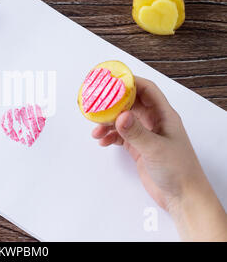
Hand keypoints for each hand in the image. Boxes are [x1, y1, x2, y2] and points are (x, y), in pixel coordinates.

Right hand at [92, 76, 226, 240]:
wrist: (182, 197)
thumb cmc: (179, 170)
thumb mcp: (155, 149)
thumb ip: (136, 132)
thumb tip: (120, 116)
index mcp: (164, 115)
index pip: (147, 90)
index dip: (130, 83)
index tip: (111, 82)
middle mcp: (154, 121)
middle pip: (131, 103)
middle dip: (113, 103)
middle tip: (97, 104)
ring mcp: (146, 134)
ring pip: (123, 120)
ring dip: (108, 123)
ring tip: (96, 130)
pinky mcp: (139, 148)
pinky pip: (120, 136)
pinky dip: (110, 137)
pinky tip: (103, 142)